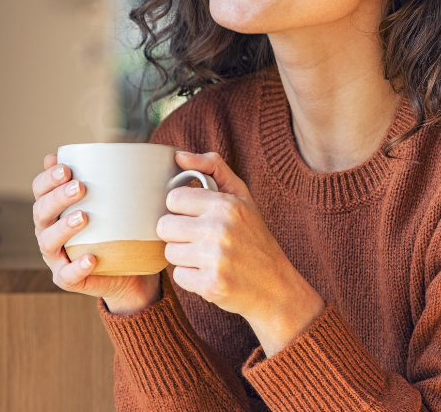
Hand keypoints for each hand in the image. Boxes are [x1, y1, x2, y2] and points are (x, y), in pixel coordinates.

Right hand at [31, 153, 160, 314]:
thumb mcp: (117, 201)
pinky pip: (67, 276)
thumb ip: (111, 178)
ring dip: (62, 228)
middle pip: (41, 212)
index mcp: (55, 209)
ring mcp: (56, 257)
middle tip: (80, 187)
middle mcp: (49, 231)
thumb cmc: (119, 229)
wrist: (131, 270)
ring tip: (82, 217)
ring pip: (47, 242)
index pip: (40, 190)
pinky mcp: (69, 279)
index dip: (47, 178)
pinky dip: (76, 267)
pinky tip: (90, 258)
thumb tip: (117, 147)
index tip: (65, 167)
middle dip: (57, 198)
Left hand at [161, 151, 325, 355]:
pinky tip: (210, 273)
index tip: (197, 216)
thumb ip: (213, 168)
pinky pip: (178, 276)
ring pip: (169, 252)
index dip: (182, 209)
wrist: (275, 285)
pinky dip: (191, 277)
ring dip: (184, 256)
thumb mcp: (242, 197)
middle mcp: (220, 230)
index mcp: (227, 205)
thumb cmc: (254, 237)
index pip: (173, 198)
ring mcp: (216, 259)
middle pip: (165, 226)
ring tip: (207, 257)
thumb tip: (178, 155)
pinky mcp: (211, 285)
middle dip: (179, 233)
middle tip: (200, 239)